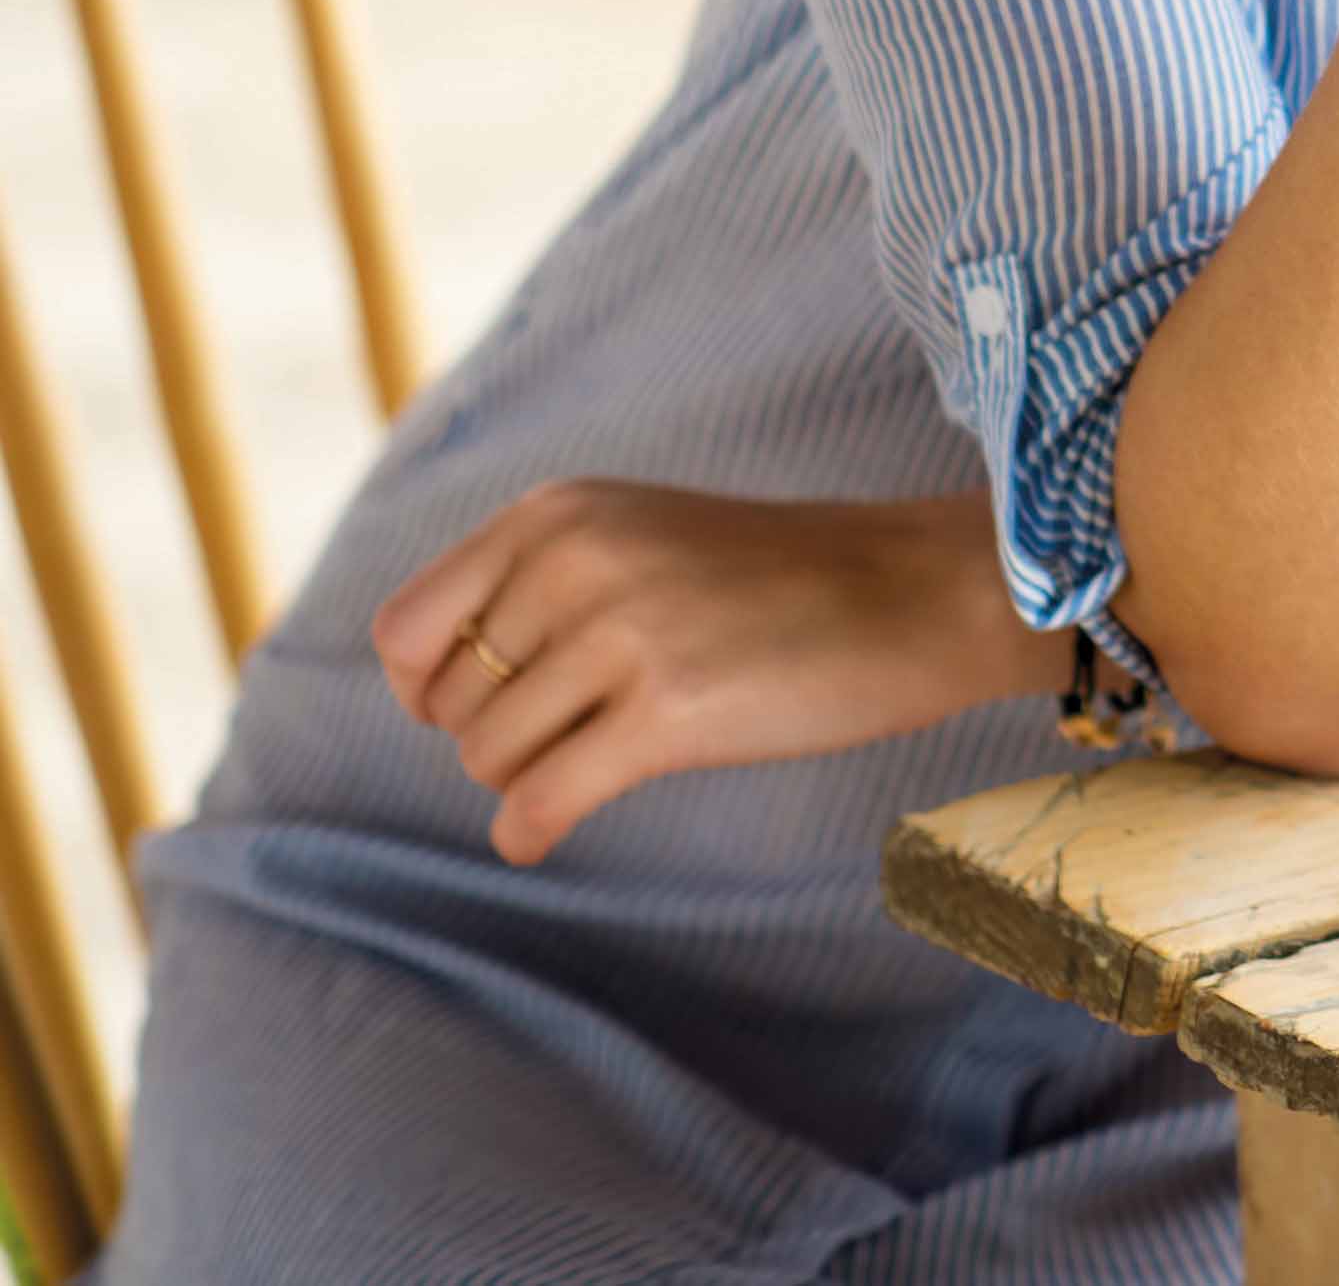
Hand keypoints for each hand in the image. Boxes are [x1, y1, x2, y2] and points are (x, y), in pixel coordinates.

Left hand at [370, 483, 1057, 865]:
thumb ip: (535, 580)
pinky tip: (544, 835)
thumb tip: (418, 686)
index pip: (407, 630)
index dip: (427, 687)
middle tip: (576, 731)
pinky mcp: (668, 711)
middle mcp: (576, 560)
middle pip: (448, 703)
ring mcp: (622, 632)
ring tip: (599, 759)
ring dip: (529, 778)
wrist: (921, 590)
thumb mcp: (641, 534)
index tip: (482, 706)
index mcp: (559, 514)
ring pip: (490, 756)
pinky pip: (540, 802)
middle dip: (495, 734)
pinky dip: (529, 831)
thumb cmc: (783, 576)